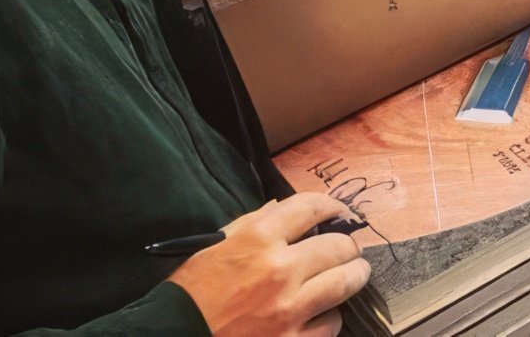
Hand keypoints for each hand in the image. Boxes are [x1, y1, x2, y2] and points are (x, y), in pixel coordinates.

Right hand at [167, 193, 369, 336]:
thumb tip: (283, 207)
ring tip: (354, 273)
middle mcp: (280, 270)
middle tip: (350, 249)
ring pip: (346, 284)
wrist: (175, 335)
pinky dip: (330, 316)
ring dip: (353, 275)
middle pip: (339, 248)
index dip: (334, 206)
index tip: (341, 212)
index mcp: (258, 239)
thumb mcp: (215, 246)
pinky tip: (323, 312)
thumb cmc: (191, 292)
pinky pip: (331, 324)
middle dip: (349, 246)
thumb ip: (254, 223)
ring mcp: (289, 309)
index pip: (311, 208)